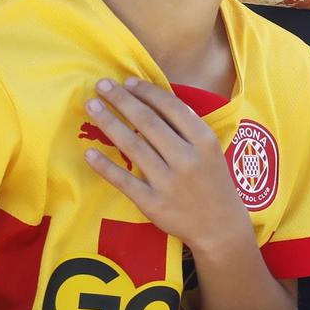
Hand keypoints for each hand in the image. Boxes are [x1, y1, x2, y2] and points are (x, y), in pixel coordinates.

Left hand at [83, 79, 252, 257]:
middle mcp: (187, 159)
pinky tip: (89, 153)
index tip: (127, 82)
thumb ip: (187, 128)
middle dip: (121, 100)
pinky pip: (123, 180)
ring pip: (132, 146)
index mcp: (204, 142)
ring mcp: (169, 182)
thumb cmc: (212, 183)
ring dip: (108, 123)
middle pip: (147, 122)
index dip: (146, 92)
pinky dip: (104, 166)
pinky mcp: (153, 203)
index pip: (171, 108)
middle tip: (101, 85)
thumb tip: (153, 99)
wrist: (220, 227)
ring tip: (92, 108)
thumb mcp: (210, 151)